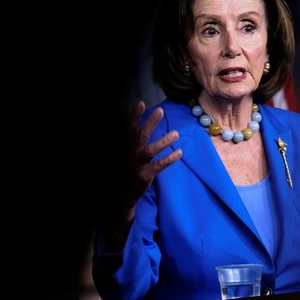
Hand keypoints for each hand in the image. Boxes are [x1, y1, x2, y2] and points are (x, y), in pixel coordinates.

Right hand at [122, 101, 182, 220]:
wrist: (119, 195)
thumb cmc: (125, 171)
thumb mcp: (123, 155)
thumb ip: (131, 142)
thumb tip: (141, 126)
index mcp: (124, 148)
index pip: (129, 129)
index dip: (135, 116)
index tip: (141, 103)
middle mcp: (129, 154)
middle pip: (140, 136)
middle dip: (150, 122)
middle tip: (160, 111)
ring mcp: (137, 165)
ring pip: (150, 151)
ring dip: (163, 141)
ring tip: (176, 133)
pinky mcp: (145, 176)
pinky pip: (159, 166)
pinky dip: (169, 159)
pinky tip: (179, 152)